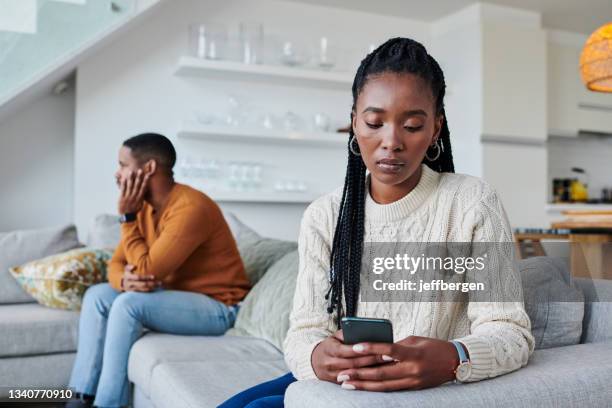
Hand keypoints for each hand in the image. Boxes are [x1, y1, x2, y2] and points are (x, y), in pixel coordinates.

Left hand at [118, 169, 149, 214]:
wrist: (127, 217)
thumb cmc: (134, 210)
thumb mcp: (140, 204)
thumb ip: (142, 197)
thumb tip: (144, 191)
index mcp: (140, 198)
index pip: (143, 188)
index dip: (145, 181)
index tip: (147, 175)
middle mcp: (134, 197)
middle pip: (137, 185)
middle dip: (139, 177)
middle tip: (140, 170)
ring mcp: (128, 197)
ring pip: (130, 186)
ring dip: (131, 178)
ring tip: (131, 172)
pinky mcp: (122, 198)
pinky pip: (123, 189)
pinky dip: (123, 184)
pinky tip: (124, 178)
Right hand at [121, 264, 160, 291]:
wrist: (121, 283)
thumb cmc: (127, 273)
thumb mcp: (126, 269)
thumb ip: (129, 267)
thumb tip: (134, 266)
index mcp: (129, 277)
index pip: (138, 277)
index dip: (146, 277)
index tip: (153, 276)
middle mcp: (130, 284)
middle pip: (143, 285)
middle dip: (152, 284)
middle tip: (160, 282)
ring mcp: (133, 290)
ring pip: (144, 290)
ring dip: (152, 288)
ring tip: (159, 285)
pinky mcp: (135, 293)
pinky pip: (143, 293)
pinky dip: (150, 291)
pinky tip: (156, 288)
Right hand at [311, 330, 389, 382]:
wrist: (314, 362)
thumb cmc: (330, 346)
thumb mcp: (335, 337)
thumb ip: (347, 334)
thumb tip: (363, 331)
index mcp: (329, 349)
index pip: (346, 350)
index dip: (360, 349)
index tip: (375, 346)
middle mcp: (330, 363)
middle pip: (353, 363)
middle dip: (372, 359)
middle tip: (388, 355)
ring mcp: (333, 375)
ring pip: (355, 374)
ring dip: (372, 370)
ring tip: (387, 364)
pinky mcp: (338, 384)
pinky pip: (354, 382)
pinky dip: (367, 378)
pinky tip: (379, 374)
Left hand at [336, 336, 458, 390]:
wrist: (455, 362)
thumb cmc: (433, 346)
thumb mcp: (414, 340)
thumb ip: (395, 345)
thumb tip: (376, 349)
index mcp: (413, 353)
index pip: (389, 350)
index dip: (371, 348)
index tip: (355, 346)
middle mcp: (413, 370)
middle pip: (382, 373)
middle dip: (359, 374)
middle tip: (342, 374)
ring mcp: (413, 381)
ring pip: (383, 385)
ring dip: (363, 385)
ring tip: (346, 384)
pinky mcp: (413, 388)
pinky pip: (391, 389)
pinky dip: (375, 388)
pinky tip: (363, 387)